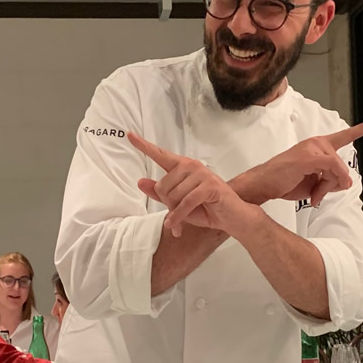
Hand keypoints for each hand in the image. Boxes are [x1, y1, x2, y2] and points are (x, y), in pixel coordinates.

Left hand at [128, 131, 251, 237]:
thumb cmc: (206, 208)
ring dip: (176, 213)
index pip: (160, 154)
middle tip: (180, 212)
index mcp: (182, 166)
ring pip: (173, 196)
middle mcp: (191, 166)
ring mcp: (201, 174)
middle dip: (168, 205)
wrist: (232, 217)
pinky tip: (176, 227)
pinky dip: (178, 217)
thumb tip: (140, 182)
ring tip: (185, 217)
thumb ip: (160, 193)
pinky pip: (185, 203)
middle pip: (162, 186)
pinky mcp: (209, 186)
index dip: (144, 145)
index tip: (129, 135)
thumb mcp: (178, 203)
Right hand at [257, 114, 362, 206]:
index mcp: (318, 146)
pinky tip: (316, 191)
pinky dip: (330, 181)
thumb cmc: (285, 182)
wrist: (263, 185)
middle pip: (342, 165)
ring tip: (312, 193)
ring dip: (328, 187)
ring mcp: (312, 148)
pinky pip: (332, 168)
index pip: (345, 135)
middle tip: (317, 194)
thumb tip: (346, 183)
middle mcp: (316, 143)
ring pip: (338, 169)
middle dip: (333, 184)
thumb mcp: (315, 183)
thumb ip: (332, 180)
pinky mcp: (308, 157)